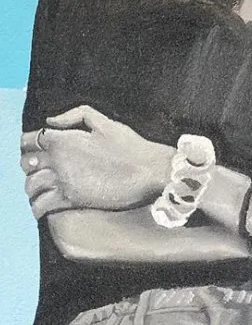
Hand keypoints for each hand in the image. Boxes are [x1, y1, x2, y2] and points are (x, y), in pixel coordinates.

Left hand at [21, 106, 172, 217]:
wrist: (150, 170)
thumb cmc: (131, 146)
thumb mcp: (105, 122)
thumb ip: (74, 115)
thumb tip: (50, 122)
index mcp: (62, 138)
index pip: (28, 140)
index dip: (29, 145)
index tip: (36, 151)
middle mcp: (58, 159)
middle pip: (27, 164)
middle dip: (31, 167)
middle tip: (40, 172)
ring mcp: (63, 180)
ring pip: (31, 186)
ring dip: (32, 189)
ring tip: (39, 192)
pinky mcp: (72, 199)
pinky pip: (43, 205)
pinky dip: (38, 208)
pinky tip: (42, 209)